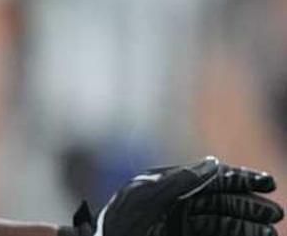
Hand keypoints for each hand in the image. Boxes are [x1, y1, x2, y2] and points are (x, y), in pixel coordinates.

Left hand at [74, 157, 282, 235]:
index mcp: (171, 185)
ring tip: (269, 233)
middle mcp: (181, 203)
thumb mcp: (147, 195)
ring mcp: (184, 223)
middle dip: (250, 206)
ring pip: (224, 222)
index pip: (212, 178)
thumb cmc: (121, 219)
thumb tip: (214, 163)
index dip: (240, 179)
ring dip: (248, 226)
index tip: (266, 182)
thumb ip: (181, 180)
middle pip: (224, 201)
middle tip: (275, 213)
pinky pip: (216, 235)